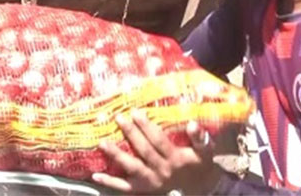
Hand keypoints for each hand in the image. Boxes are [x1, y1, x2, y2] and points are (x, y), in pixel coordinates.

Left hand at [92, 111, 220, 193]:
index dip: (147, 127)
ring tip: (102, 143)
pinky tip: (95, 175)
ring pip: (132, 168)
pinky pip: (125, 187)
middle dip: (131, 134)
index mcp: (176, 159)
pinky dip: (110, 182)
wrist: (199, 187)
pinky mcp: (143, 189)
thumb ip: (200, 138)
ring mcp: (151, 182)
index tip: (135, 112)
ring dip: (117, 156)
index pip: (159, 142)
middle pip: (144, 151)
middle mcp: (162, 171)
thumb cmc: (199, 162)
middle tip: (118, 118)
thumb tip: (192, 124)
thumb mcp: (205, 151)